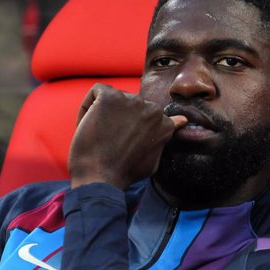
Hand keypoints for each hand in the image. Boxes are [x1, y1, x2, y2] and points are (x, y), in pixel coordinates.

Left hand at [68, 83, 186, 189]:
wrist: (100, 177)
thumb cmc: (124, 172)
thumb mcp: (154, 158)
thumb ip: (164, 138)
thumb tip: (182, 121)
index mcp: (163, 122)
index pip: (145, 114)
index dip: (130, 126)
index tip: (123, 138)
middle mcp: (152, 108)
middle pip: (129, 105)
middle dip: (118, 119)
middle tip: (109, 140)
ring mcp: (131, 100)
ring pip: (113, 99)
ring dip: (103, 114)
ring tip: (99, 136)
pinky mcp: (109, 97)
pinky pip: (96, 92)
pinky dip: (87, 107)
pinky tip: (88, 125)